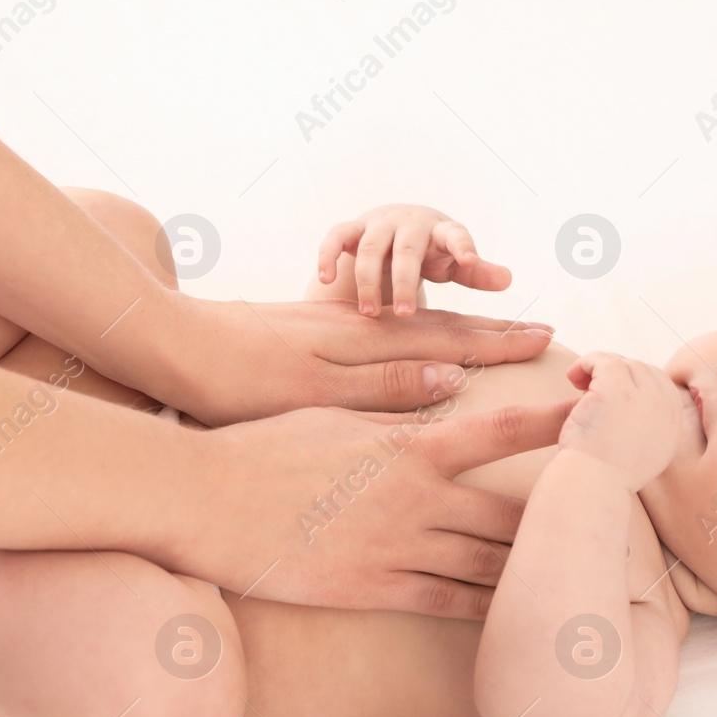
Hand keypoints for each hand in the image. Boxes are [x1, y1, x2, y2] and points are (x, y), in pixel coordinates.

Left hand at [166, 296, 553, 423]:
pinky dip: (413, 331)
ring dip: (459, 328)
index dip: (499, 346)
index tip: (546, 344)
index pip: (449, 344)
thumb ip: (386, 384)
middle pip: (439, 329)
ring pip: (412, 325)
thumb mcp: (315, 392)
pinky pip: (381, 329)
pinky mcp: (307, 334)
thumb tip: (455, 376)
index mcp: (365, 346)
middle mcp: (356, 331)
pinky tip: (416, 336)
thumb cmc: (235, 383)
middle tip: (543, 333)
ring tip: (496, 331)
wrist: (169, 349)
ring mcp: (332, 331)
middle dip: (493, 333)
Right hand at [184, 399, 574, 618]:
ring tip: (579, 572)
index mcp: (407, 446)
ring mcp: (396, 548)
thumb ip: (394, 401)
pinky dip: (488, 608)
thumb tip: (445, 379)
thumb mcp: (334, 411)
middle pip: (511, 512)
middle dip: (563, 515)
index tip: (597, 420)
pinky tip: (518, 613)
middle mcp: (414, 499)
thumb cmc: (266, 447)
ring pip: (489, 564)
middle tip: (608, 520)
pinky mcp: (373, 589)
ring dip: (535, 568)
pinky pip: (447, 603)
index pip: (502, 432)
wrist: (207, 502)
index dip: (558, 425)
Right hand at [318, 204, 511, 315]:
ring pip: (370, 248)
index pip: (454, 234)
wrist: (393, 227)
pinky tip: (324, 280)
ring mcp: (376, 225)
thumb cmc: (431, 253)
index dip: (462, 245)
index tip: (470, 261)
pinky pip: (335, 238)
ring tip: (370, 315)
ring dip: (369, 280)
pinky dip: (328, 255)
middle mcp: (408, 223)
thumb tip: (507, 280)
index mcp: (439, 231)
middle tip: (408, 315)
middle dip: (406, 281)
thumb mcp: (453, 263)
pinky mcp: (349, 230)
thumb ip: (477, 273)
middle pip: (407, 249)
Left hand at [559, 352, 684, 490]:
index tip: (609, 392)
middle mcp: (665, 405)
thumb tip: (632, 413)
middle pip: (642, 369)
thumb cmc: (606, 477)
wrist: (594, 485)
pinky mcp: (617, 386)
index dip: (634, 382)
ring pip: (623, 362)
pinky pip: (603, 360)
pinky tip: (572, 378)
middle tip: (590, 386)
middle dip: (616, 372)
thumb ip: (646, 431)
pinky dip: (586, 363)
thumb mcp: (642, 457)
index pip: (659, 384)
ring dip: (598, 368)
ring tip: (578, 383)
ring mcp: (644, 393)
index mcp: (673, 422)